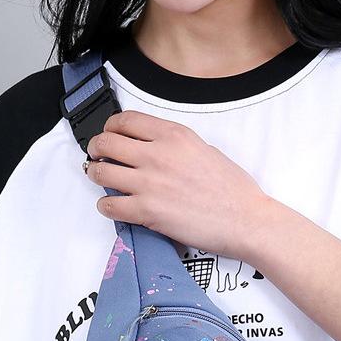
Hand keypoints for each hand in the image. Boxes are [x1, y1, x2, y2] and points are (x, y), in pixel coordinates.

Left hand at [85, 110, 271, 258]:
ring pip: (101, 172)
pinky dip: (105, 205)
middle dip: (96, 149)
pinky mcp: (147, 211)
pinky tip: (112, 205)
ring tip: (101, 179)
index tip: (109, 134)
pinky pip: (109, 205)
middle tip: (97, 156)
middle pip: (106, 143)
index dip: (110, 127)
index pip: (126, 120)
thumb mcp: (204, 149)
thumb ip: (174, 145)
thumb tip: (151, 147)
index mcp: (174, 135)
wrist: (245, 220)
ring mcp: (150, 183)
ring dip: (95, 175)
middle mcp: (158, 154)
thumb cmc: (233, 189)